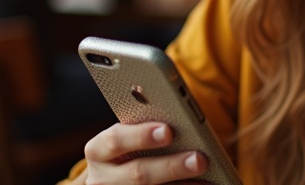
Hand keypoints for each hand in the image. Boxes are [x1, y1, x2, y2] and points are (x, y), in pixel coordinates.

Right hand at [84, 122, 206, 183]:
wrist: (114, 181)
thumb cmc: (129, 150)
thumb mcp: (127, 139)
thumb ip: (144, 131)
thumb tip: (181, 125)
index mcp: (98, 150)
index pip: (116, 140)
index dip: (141, 135)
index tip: (168, 130)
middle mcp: (102, 178)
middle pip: (138, 173)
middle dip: (171, 166)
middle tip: (199, 158)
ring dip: (182, 184)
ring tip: (205, 173)